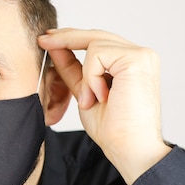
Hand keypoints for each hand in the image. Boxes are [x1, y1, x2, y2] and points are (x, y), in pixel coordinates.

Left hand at [37, 28, 170, 184]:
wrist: (129, 149)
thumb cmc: (112, 129)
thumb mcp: (84, 92)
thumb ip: (73, 70)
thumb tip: (56, 48)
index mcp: (131, 63)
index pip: (98, 41)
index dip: (71, 38)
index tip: (47, 40)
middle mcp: (140, 55)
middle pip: (96, 35)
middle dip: (66, 37)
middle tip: (43, 41)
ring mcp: (141, 55)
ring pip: (94, 44)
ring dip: (84, 75)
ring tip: (91, 100)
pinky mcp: (137, 59)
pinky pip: (97, 54)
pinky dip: (91, 77)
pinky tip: (100, 96)